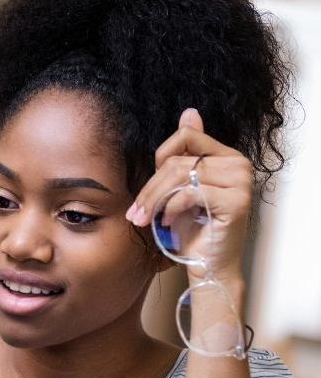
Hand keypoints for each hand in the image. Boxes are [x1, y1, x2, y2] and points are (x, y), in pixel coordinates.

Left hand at [125, 108, 252, 287]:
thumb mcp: (180, 188)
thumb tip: (190, 113)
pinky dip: (171, 208)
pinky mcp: (236, 201)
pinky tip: (166, 222)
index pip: (186, 136)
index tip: (149, 186)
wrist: (207, 265)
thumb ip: (184, 155)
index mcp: (227, 156)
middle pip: (178, 160)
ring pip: (180, 176)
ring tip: (146, 219)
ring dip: (155, 200)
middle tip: (136, 213)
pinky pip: (190, 193)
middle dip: (150, 188)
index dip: (161, 158)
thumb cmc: (192, 228)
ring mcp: (241, 182)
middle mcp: (239, 164)